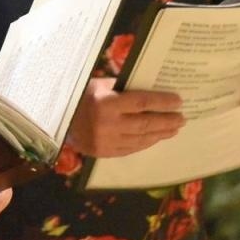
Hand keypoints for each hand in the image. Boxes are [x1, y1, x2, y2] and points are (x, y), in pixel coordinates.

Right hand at [64, 78, 183, 157]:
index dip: (162, 102)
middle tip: (182, 117)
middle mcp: (108, 124)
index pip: (141, 103)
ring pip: (141, 139)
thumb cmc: (80, 96)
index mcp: (106, 103)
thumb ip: (122, 88)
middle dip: (167, 121)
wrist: (57, 120)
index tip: (178, 101)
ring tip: (174, 128)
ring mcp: (106, 142)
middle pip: (145, 124)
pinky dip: (146, 143)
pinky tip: (156, 138)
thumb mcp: (99, 85)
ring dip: (161, 134)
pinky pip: (132, 149)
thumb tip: (150, 88)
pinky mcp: (105, 153)